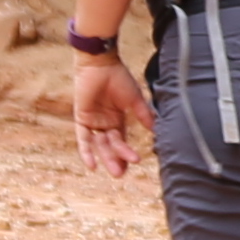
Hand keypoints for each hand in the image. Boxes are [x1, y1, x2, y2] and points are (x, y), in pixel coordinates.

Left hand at [71, 47, 151, 177]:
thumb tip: (157, 130)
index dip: (126, 153)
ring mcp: (93, 122)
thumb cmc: (119, 77)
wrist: (101, 64)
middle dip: (116, 160)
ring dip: (106, 158)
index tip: (136, 161)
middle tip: (121, 174)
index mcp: (117, 120)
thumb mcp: (135, 100)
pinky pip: (83, 139)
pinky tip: (92, 165)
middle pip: (110, 146)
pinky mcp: (82, 118)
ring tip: (115, 171)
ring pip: (99, 145)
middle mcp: (105, 123)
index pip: (121, 141)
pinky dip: (87, 151)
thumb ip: (144, 115)